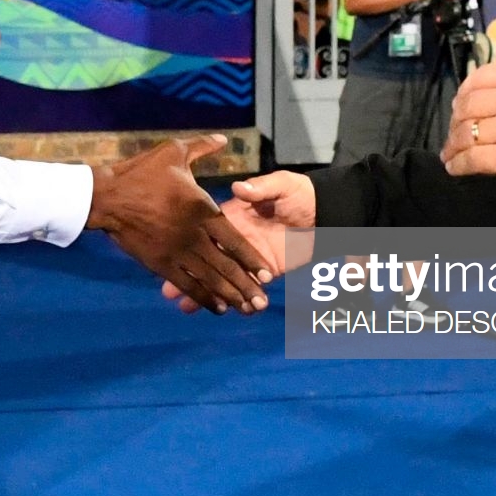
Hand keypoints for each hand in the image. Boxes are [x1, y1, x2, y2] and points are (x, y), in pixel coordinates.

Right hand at [88, 135, 272, 314]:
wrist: (107, 196)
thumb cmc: (141, 173)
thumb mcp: (174, 151)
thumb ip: (202, 146)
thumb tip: (224, 139)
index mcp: (202, 209)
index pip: (235, 240)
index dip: (251, 259)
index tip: (266, 274)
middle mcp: (194, 234)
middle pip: (226, 266)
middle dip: (246, 286)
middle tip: (263, 302)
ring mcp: (176, 251)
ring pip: (209, 279)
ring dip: (229, 296)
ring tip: (247, 309)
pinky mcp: (159, 263)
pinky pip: (186, 283)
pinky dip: (202, 297)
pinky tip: (217, 308)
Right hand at [161, 170, 314, 313]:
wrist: (328, 212)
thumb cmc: (300, 193)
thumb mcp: (281, 184)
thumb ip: (261, 188)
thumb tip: (239, 186)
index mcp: (234, 215)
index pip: (208, 232)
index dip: (189, 245)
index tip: (172, 255)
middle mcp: (237, 239)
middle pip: (209, 260)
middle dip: (189, 276)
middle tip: (167, 293)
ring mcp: (250, 258)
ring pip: (224, 278)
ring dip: (207, 293)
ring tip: (185, 308)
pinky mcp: (267, 271)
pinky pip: (249, 288)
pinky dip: (239, 300)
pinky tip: (225, 312)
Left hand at [441, 43, 495, 195]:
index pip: (481, 77)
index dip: (465, 90)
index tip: (461, 100)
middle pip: (468, 106)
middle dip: (456, 119)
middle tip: (454, 128)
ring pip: (467, 133)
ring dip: (453, 144)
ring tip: (449, 153)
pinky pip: (473, 160)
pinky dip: (459, 165)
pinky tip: (453, 168)